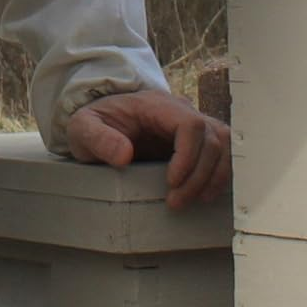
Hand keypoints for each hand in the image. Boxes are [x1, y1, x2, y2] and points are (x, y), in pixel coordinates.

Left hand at [66, 87, 231, 210]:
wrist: (100, 122)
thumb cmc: (93, 123)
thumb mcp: (83, 128)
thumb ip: (99, 138)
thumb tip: (124, 156)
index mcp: (156, 105)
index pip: (190, 123)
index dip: (189, 154)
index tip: (171, 181)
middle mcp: (180, 111)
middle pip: (212, 137)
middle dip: (199, 174)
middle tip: (176, 202)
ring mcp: (191, 125)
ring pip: (224, 145)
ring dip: (214, 176)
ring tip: (193, 201)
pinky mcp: (196, 141)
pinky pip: (222, 153)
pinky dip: (218, 174)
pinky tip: (204, 194)